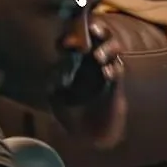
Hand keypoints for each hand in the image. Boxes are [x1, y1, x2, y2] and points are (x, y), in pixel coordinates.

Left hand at [50, 19, 127, 148]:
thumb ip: (52, 83)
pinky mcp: (116, 88)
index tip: (66, 40)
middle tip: (92, 29)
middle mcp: (96, 64)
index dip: (76, 34)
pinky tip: (106, 71)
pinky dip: (114, 70)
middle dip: (100, 31)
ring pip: (115, 51)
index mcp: (80, 63)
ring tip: (98, 56)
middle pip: (103, 39)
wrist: (88, 138)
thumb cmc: (71, 117)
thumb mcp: (55, 98)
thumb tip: (47, 71)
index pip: (82, 40)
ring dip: (108, 49)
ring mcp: (107, 74)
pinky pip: (119, 73)